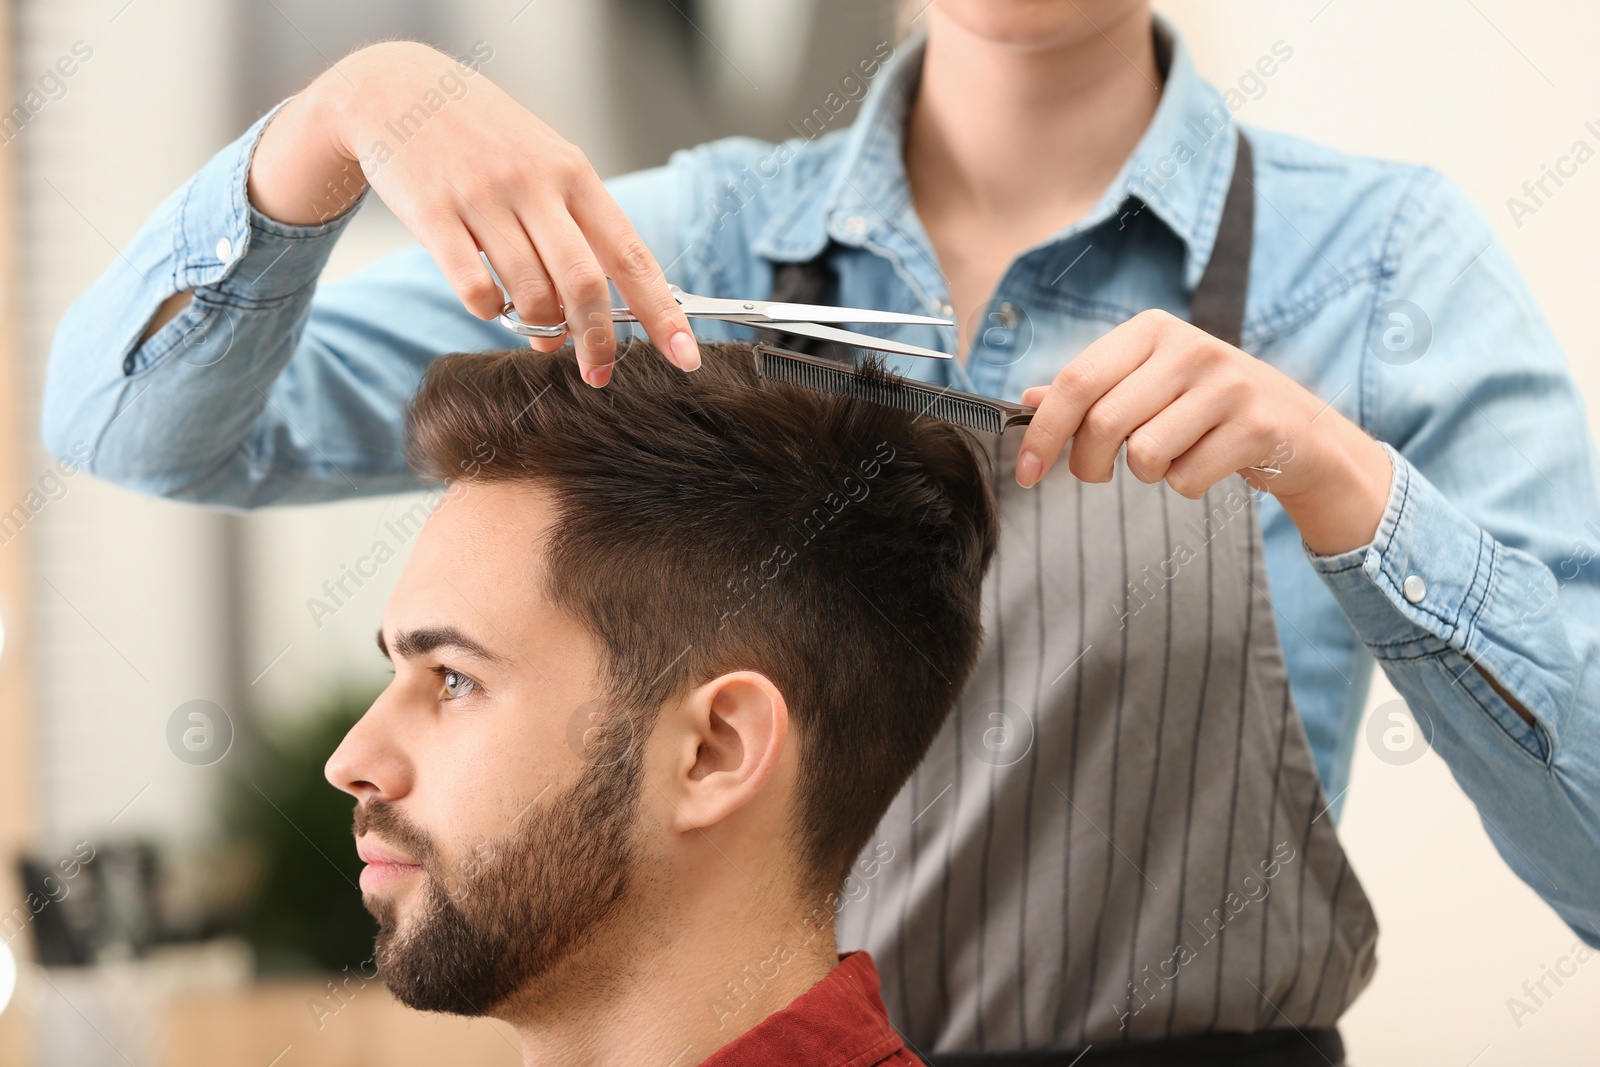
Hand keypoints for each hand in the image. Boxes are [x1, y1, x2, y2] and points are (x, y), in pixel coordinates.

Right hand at [248, 41, 698, 385]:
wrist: (398, 88)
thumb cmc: (483, 138)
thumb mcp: (542, 166)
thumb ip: (569, 238)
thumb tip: (583, 322)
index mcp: (574, 174)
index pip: (632, 255)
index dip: (663, 313)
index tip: (686, 356)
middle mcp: (535, 184)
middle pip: (584, 284)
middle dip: (598, 341)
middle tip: (598, 372)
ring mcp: (484, 197)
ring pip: (530, 293)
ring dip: (538, 327)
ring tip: (533, 325)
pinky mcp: (434, 213)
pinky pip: (474, 288)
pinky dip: (488, 311)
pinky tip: (487, 300)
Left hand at [1015, 309, 1393, 554]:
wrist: (1298, 427)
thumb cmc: (1205, 408)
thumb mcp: (1147, 386)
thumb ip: (1090, 392)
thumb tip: (1029, 401)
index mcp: (1151, 331)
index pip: (1077, 381)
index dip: (1042, 433)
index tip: (1025, 474)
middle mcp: (1190, 347)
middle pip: (1103, 423)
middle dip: (1087, 465)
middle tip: (1097, 475)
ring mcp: (1228, 384)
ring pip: (1144, 455)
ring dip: (1145, 474)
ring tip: (1170, 457)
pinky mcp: (1256, 425)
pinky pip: (1185, 478)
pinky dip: (1185, 485)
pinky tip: (1208, 463)